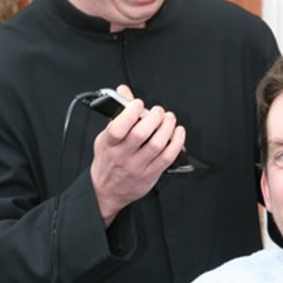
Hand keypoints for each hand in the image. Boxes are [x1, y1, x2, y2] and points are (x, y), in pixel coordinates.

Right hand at [90, 86, 185, 224]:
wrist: (106, 191)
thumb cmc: (107, 162)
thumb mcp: (105, 138)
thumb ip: (116, 115)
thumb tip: (123, 91)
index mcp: (109, 144)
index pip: (118, 128)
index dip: (130, 113)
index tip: (138, 104)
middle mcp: (123, 156)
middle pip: (141, 134)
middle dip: (154, 117)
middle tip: (158, 111)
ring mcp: (138, 166)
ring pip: (157, 144)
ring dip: (167, 127)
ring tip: (169, 118)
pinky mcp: (151, 175)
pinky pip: (168, 157)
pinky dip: (176, 142)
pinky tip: (178, 133)